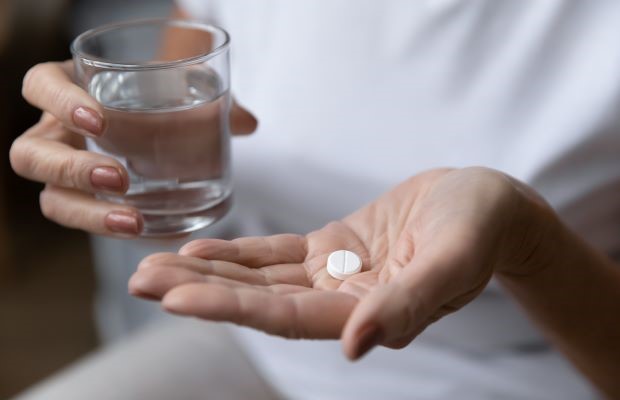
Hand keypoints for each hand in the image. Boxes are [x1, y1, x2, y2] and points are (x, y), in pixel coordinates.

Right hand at [10, 61, 257, 236]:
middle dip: (69, 169)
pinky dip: (107, 228)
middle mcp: (57, 132)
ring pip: (50, 198)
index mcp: (71, 90)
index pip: (40, 85)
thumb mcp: (182, 90)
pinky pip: (80, 220)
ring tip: (132, 220)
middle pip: (31, 154)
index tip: (100, 121)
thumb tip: (248, 124)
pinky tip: (145, 233)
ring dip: (86, 212)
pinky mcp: (83, 201)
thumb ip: (214, 103)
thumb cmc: (160, 97)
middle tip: (118, 179)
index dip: (59, 102)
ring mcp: (65, 170)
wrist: (156, 118)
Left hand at [129, 167, 556, 358]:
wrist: (487, 204)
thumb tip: (357, 347)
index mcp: (367, 313)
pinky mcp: (334, 246)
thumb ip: (408, 305)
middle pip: (259, 300)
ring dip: (208, 272)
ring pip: (260, 277)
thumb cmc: (478, 228)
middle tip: (139, 282)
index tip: (175, 298)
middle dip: (199, 292)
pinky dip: (240, 252)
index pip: (286, 317)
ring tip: (153, 267)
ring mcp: (335, 274)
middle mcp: (342, 301)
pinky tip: (202, 249)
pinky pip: (279, 252)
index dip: (230, 307)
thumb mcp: (452, 260)